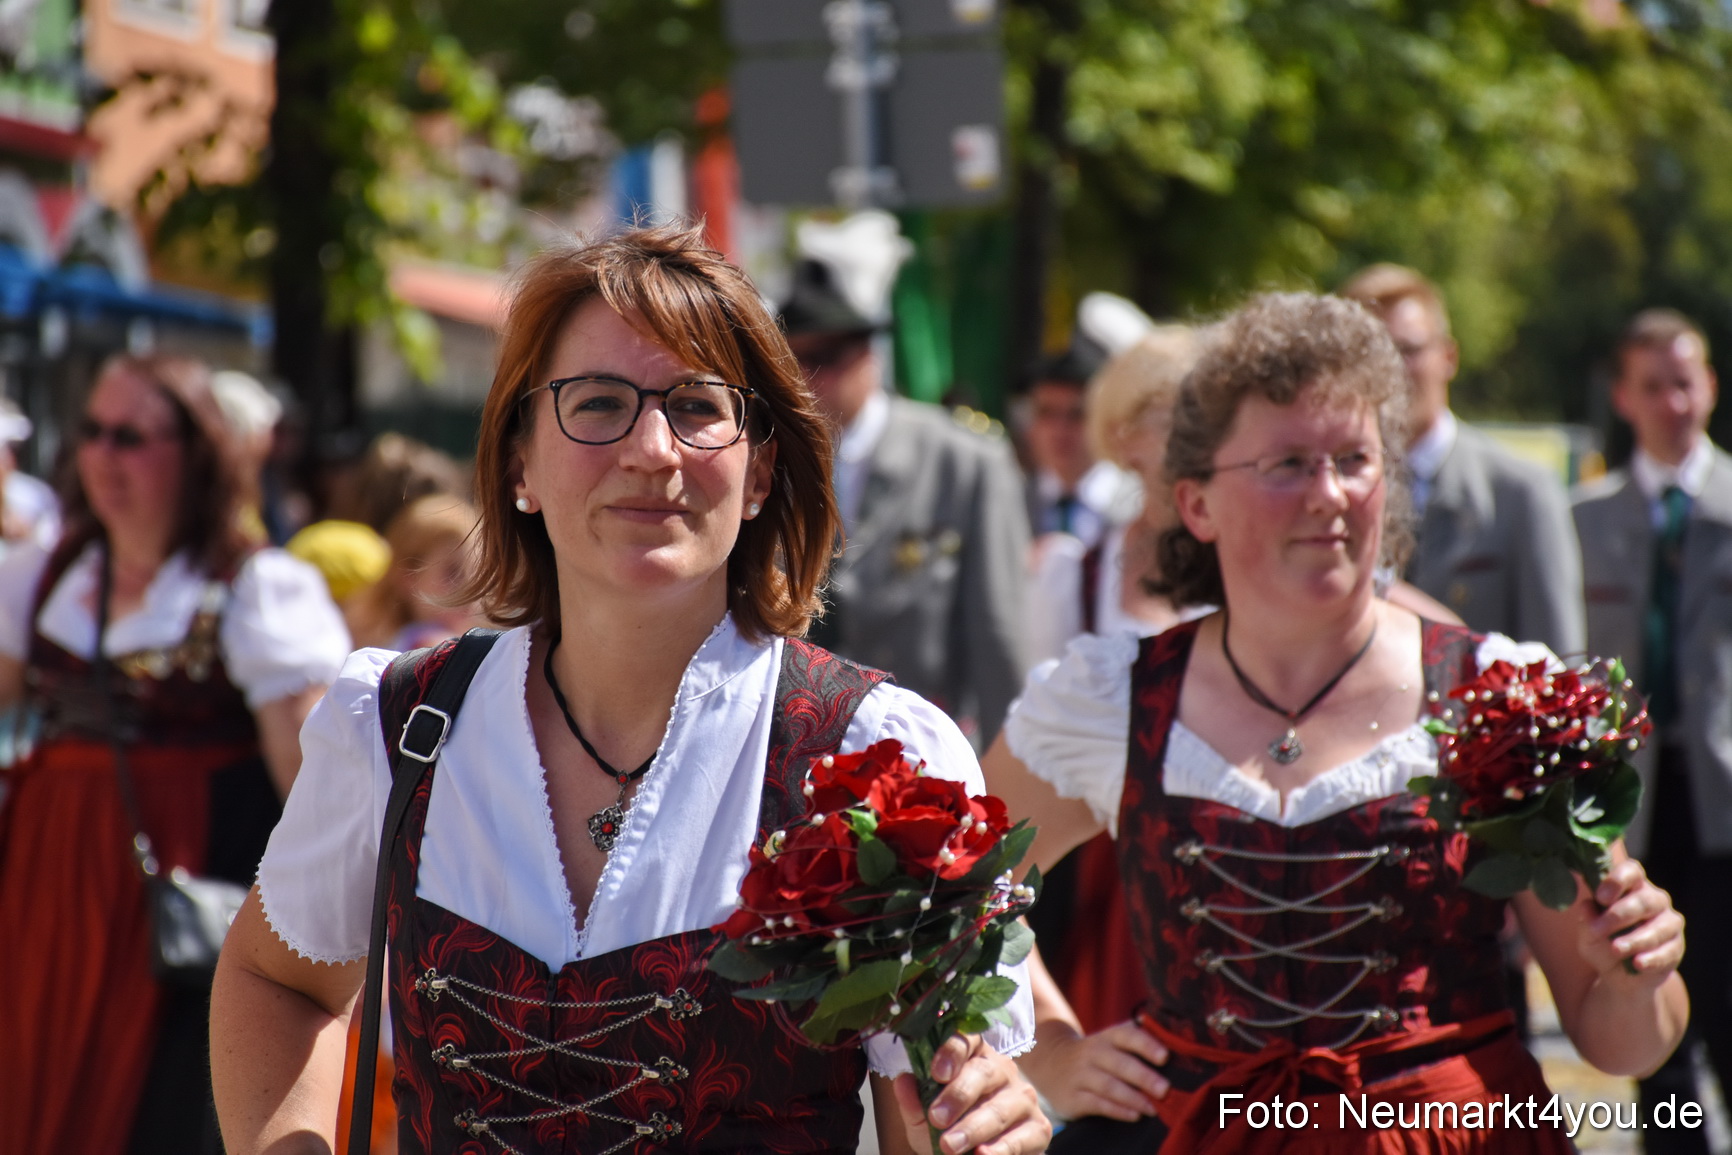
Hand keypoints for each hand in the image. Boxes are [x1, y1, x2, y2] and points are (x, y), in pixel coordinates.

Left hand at [892, 1034, 1050, 1153]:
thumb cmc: (948, 1128)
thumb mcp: (923, 1118)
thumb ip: (913, 1101)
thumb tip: (902, 1081)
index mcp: (973, 1057)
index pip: (967, 1039)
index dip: (953, 1051)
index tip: (936, 1072)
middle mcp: (1002, 1071)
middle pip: (983, 1073)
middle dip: (958, 1096)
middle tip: (936, 1118)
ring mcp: (1022, 1098)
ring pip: (1000, 1108)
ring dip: (973, 1127)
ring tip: (949, 1145)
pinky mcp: (1038, 1129)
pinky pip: (1020, 1137)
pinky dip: (1000, 1148)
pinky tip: (982, 1154)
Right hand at [1017, 1019, 1168, 1122]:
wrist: (1051, 1062)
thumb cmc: (1096, 1054)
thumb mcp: (1110, 1041)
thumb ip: (1138, 1039)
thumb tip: (1178, 1041)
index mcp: (1107, 1038)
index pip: (1127, 1036)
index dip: (1146, 1045)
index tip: (1165, 1056)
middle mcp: (1092, 1053)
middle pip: (1119, 1063)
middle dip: (1144, 1077)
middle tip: (1165, 1090)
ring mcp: (1081, 1075)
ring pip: (1108, 1086)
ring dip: (1133, 1098)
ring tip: (1153, 1109)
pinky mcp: (1072, 1097)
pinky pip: (1096, 1104)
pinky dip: (1117, 1110)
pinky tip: (1134, 1115)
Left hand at [1579, 857, 1683, 982]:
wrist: (1620, 978)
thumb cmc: (1603, 945)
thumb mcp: (1589, 934)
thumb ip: (1587, 920)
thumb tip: (1587, 906)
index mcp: (1631, 888)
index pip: (1631, 871)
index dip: (1618, 880)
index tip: (1600, 897)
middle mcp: (1654, 900)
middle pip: (1644, 899)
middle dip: (1619, 915)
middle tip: (1598, 930)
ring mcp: (1669, 923)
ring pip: (1658, 926)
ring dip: (1635, 939)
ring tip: (1616, 949)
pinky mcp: (1676, 947)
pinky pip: (1667, 951)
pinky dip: (1651, 958)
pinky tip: (1638, 963)